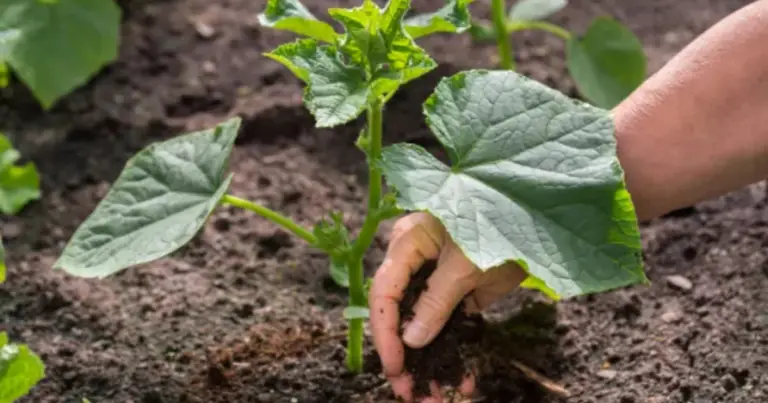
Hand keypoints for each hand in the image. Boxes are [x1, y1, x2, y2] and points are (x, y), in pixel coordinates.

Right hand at [369, 213, 526, 401]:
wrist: (542, 219)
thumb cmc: (498, 223)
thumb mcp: (466, 264)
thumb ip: (436, 301)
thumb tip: (411, 340)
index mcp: (407, 244)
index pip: (385, 293)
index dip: (386, 332)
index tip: (394, 367)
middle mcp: (416, 263)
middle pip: (399, 314)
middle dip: (405, 357)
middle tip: (408, 393)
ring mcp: (437, 279)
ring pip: (423, 327)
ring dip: (429, 362)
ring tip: (435, 396)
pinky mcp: (460, 293)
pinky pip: (450, 327)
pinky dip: (454, 352)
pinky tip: (461, 379)